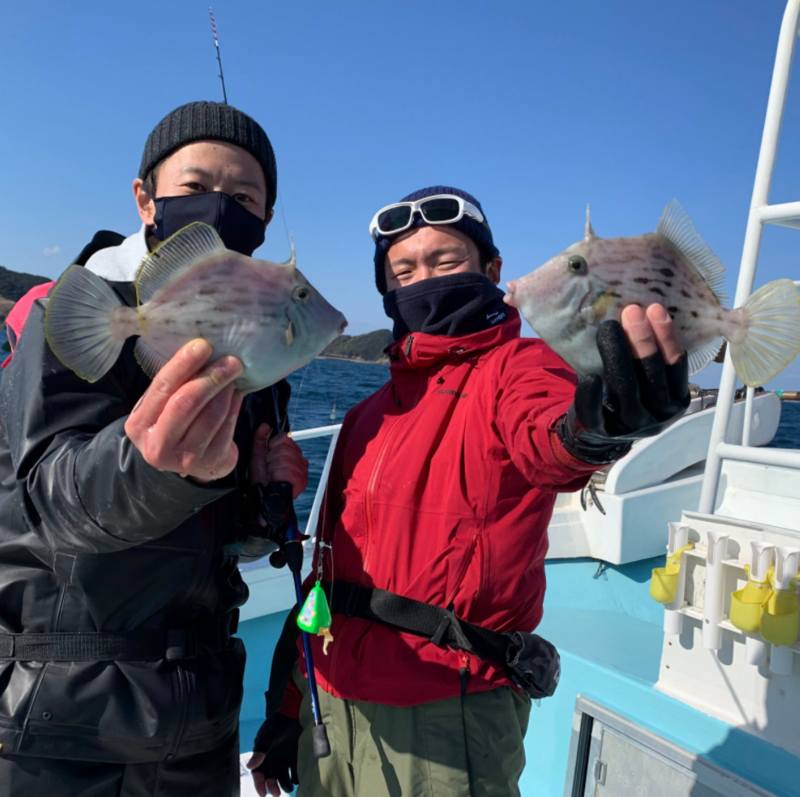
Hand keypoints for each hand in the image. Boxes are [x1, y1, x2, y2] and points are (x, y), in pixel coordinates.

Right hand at [124, 339, 243, 482]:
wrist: (187, 461)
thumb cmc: (173, 423)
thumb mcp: (162, 406)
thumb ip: (174, 385)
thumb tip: (201, 349)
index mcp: (139, 425)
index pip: (162, 388)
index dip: (183, 365)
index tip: (203, 345)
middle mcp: (158, 445)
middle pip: (186, 403)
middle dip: (211, 377)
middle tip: (231, 360)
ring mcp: (186, 458)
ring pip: (212, 415)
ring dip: (226, 390)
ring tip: (234, 373)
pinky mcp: (212, 462)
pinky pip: (228, 426)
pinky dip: (235, 405)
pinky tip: (237, 393)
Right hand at [247, 713, 302, 795]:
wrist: (294, 712)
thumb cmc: (277, 724)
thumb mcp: (267, 736)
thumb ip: (260, 751)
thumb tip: (250, 767)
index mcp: (263, 754)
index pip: (259, 772)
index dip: (260, 783)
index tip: (263, 794)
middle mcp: (272, 757)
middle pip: (271, 776)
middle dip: (273, 786)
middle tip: (277, 794)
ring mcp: (283, 756)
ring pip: (282, 774)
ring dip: (284, 783)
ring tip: (289, 788)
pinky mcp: (294, 754)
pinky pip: (294, 768)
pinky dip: (296, 775)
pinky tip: (298, 780)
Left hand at [250, 424, 308, 499]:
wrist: (260, 497)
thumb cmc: (261, 477)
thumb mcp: (258, 455)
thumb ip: (260, 439)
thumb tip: (265, 425)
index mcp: (294, 452)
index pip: (284, 438)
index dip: (271, 447)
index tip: (268, 458)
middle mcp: (302, 460)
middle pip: (283, 449)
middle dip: (271, 460)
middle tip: (270, 470)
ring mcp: (304, 471)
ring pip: (284, 460)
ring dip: (273, 470)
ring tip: (272, 477)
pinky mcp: (302, 482)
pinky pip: (288, 472)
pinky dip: (277, 476)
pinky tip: (276, 482)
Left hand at [558, 304, 689, 461]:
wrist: (600, 434)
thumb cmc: (626, 395)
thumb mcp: (646, 380)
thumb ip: (648, 357)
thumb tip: (638, 310)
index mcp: (675, 400)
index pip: (676, 366)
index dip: (667, 337)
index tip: (656, 309)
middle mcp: (658, 416)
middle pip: (652, 375)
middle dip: (643, 340)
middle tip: (631, 312)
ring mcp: (631, 426)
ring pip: (626, 388)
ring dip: (617, 355)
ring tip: (608, 327)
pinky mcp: (603, 432)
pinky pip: (596, 414)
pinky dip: (591, 395)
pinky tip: (588, 377)